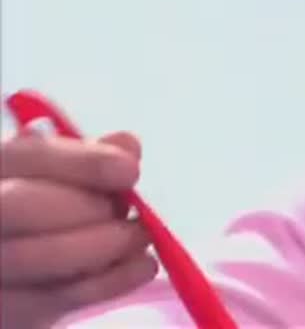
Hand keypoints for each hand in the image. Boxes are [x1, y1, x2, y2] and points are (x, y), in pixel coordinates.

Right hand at [0, 131, 156, 328]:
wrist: (21, 265)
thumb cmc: (48, 209)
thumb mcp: (62, 176)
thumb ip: (89, 160)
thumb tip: (126, 145)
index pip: (25, 156)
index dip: (82, 163)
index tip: (129, 171)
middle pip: (17, 207)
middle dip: (86, 208)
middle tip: (129, 212)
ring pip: (31, 258)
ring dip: (102, 247)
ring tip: (140, 237)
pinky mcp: (2, 308)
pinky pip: (52, 298)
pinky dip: (106, 283)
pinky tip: (141, 266)